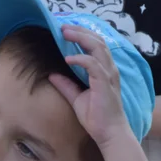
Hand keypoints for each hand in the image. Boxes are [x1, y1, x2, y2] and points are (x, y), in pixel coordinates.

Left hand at [49, 25, 131, 149]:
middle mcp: (109, 69)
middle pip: (97, 41)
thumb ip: (66, 85)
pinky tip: (68, 59)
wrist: (109, 133)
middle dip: (80, 31)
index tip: (66, 30)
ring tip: (65, 34)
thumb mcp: (76, 98)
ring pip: (98, 47)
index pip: (96, 45)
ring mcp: (108, 75)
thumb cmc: (97, 117)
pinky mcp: (105, 83)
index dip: (82, 35)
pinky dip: (81, 59)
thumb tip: (52, 75)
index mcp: (104, 70)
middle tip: (63, 27)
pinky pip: (93, 64)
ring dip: (81, 38)